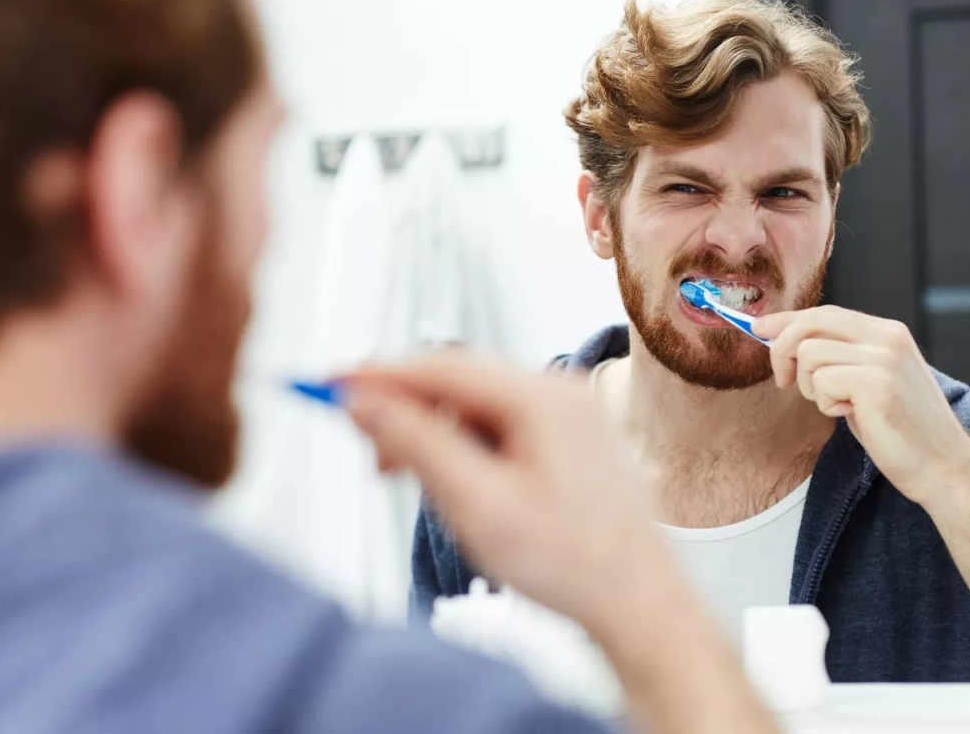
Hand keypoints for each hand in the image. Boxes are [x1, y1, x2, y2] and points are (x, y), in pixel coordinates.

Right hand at [341, 353, 673, 631]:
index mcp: (543, 398)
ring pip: (479, 406)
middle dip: (407, 411)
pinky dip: (468, 446)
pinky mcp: (572, 439)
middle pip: (460, 381)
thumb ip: (416, 444)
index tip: (332, 382)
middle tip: (370, 455)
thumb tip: (364, 401)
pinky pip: (504, 425)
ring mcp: (571, 413)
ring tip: (413, 483)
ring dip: (437, 434)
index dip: (380, 375)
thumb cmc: (571, 563)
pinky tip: (457, 485)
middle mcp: (562, 392)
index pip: (442, 366)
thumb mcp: (476, 505)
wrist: (638, 602)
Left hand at [753, 306, 969, 509]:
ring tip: (840, 407)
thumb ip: (840, 360)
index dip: (787, 320)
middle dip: (782, 349)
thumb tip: (788, 344)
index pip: (825, 312)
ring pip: (810, 354)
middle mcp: (887, 337)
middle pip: (811, 322)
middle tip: (783, 381)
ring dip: (812, 387)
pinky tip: (851, 416)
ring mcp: (883, 357)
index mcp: (888, 333)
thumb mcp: (871, 384)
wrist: (944, 469)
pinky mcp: (875, 382)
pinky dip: (826, 404)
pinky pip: (821, 382)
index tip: (760, 329)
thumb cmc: (903, 433)